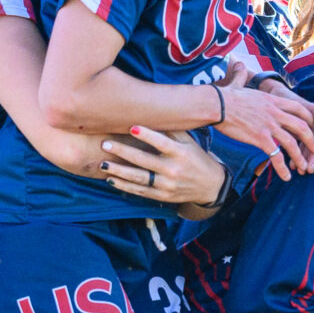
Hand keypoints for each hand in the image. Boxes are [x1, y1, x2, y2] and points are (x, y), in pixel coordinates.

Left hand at [97, 125, 226, 206]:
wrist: (210, 186)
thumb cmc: (197, 158)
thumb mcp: (190, 143)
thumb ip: (172, 132)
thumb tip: (153, 115)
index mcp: (182, 153)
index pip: (162, 143)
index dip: (147, 135)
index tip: (132, 126)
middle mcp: (174, 170)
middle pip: (144, 161)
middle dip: (123, 152)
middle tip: (105, 143)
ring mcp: (167, 186)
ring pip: (139, 178)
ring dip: (119, 171)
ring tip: (102, 164)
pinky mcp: (162, 197)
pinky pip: (140, 192)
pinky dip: (124, 186)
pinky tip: (111, 179)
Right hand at [212, 83, 313, 176]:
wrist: (215, 105)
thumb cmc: (223, 96)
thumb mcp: (237, 83)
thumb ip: (242, 75)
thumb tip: (238, 64)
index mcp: (273, 100)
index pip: (299, 108)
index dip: (310, 119)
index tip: (313, 128)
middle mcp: (275, 112)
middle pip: (302, 126)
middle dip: (311, 140)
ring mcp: (269, 125)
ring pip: (293, 143)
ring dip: (301, 157)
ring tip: (304, 167)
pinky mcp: (260, 138)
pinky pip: (277, 155)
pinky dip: (283, 168)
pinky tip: (286, 176)